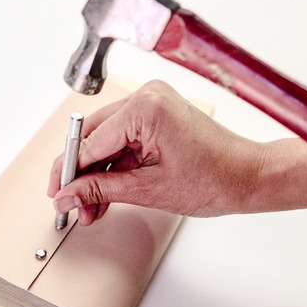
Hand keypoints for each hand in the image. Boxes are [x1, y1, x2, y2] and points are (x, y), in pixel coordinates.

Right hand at [47, 80, 264, 225]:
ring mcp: (152, 104)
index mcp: (145, 108)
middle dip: (82, 175)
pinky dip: (114, 166)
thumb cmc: (216, 178)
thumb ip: (101, 190)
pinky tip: (106, 193)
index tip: (57, 193)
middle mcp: (146, 97)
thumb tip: (69, 195)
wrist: (249, 177)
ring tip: (91, 208)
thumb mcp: (148, 190)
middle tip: (71, 204)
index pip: (91, 142)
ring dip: (97, 174)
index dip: (70, 172)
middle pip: (94, 137)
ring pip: (106, 141)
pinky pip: (123, 140)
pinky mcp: (157, 115)